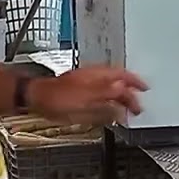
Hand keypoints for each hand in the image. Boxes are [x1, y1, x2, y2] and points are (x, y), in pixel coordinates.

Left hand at [28, 65, 147, 119]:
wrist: (34, 96)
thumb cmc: (55, 98)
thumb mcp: (84, 100)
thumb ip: (106, 95)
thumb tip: (123, 90)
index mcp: (96, 77)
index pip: (122, 77)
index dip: (135, 85)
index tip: (144, 92)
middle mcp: (91, 75)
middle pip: (117, 80)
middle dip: (129, 90)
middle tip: (137, 102)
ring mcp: (84, 80)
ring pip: (108, 83)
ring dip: (119, 93)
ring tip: (125, 103)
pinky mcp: (77, 87)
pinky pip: (99, 88)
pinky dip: (107, 94)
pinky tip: (106, 102)